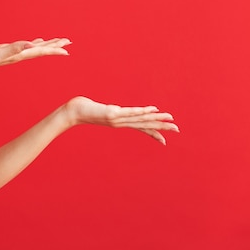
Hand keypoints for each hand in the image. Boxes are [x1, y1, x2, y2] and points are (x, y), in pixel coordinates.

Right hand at [0, 38, 70, 75]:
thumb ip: (14, 49)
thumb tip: (30, 45)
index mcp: (19, 54)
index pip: (40, 51)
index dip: (54, 50)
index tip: (67, 50)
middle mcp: (19, 55)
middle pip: (41, 50)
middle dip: (55, 46)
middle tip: (69, 42)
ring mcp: (14, 53)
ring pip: (34, 49)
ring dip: (46, 45)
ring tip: (57, 42)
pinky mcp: (8, 51)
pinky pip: (24, 47)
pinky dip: (33, 44)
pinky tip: (35, 43)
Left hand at [64, 96, 178, 144]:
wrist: (73, 112)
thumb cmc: (84, 110)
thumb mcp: (99, 111)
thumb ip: (106, 112)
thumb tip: (108, 111)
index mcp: (119, 123)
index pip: (140, 128)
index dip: (152, 133)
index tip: (164, 140)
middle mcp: (120, 123)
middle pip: (144, 125)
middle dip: (160, 127)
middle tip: (177, 129)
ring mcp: (117, 118)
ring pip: (141, 119)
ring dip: (156, 119)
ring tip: (170, 119)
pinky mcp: (112, 113)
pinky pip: (131, 112)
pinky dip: (143, 111)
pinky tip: (153, 110)